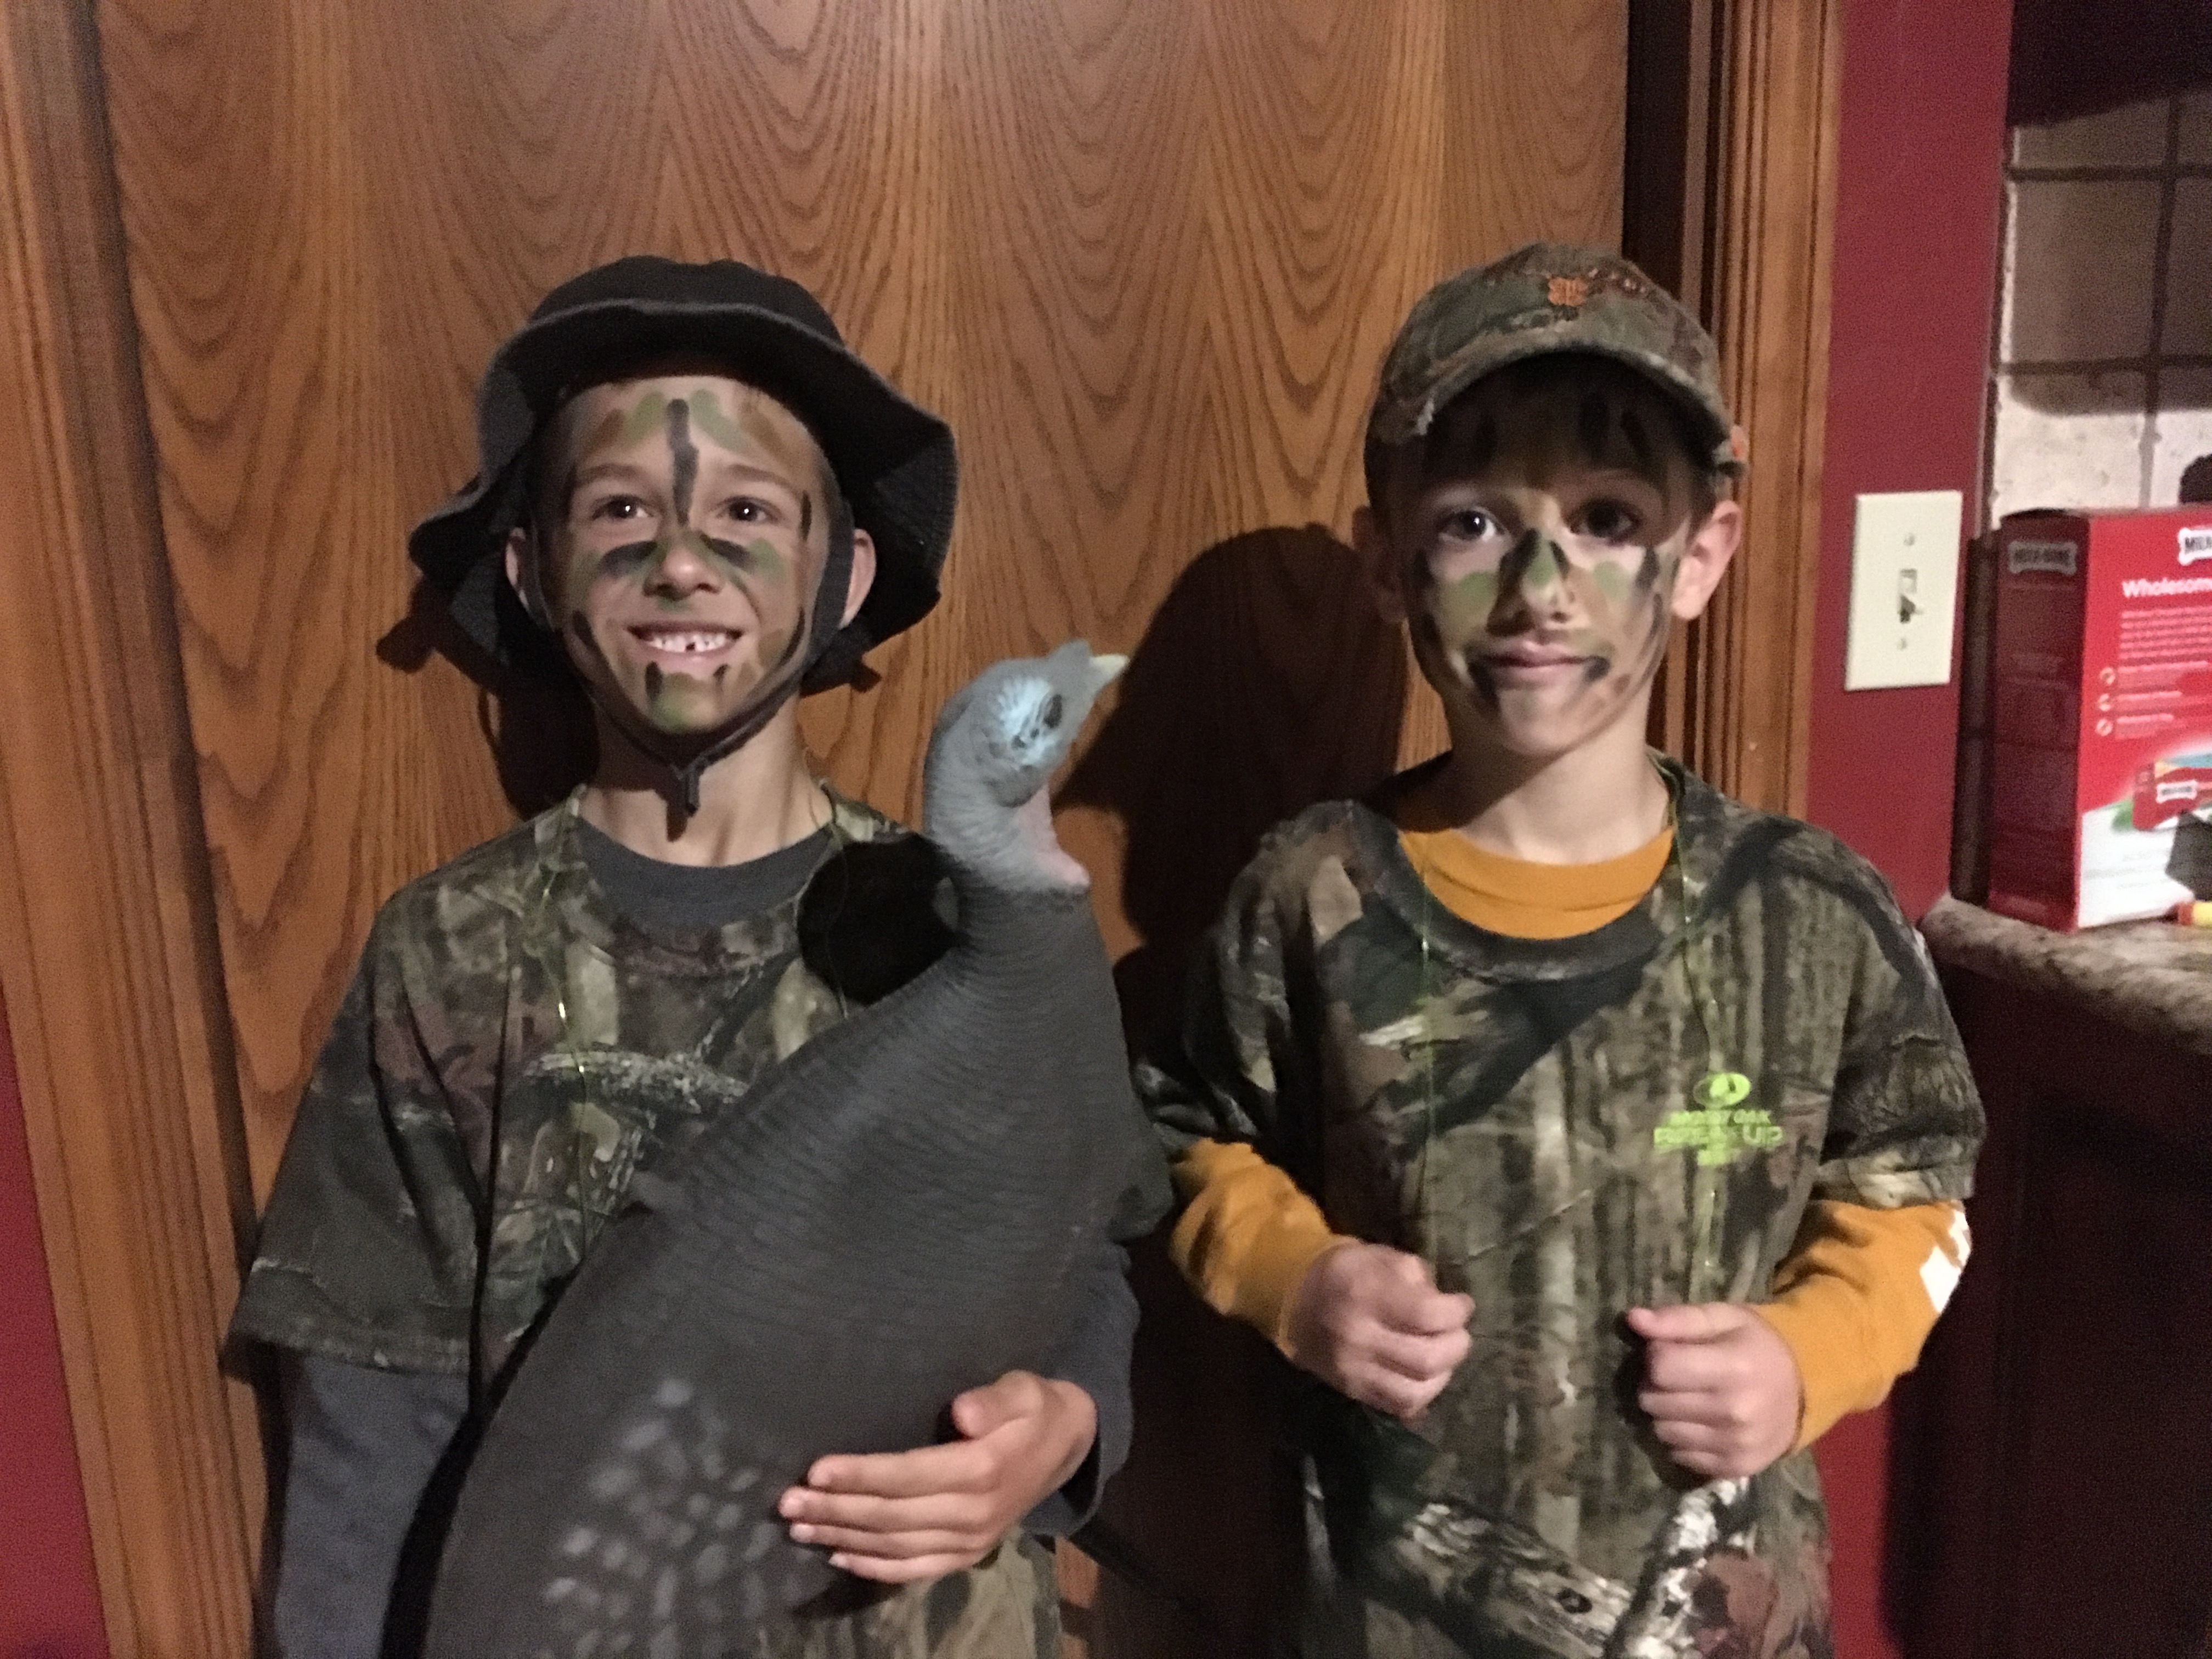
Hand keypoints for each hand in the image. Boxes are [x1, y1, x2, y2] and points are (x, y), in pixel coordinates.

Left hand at [777, 1369, 1095, 1584]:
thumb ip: (993, 1400)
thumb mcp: (1024, 1388)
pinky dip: (875, 1568)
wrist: (1068, 1447)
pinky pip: (915, 1569)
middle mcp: (974, 1513)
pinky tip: (839, 1557)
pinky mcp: (968, 1555)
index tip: (816, 1469)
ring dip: (843, 1537)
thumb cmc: (1035, 1407)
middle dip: (836, 1508)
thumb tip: (961, 1412)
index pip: (910, 1474)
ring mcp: (971, 1541)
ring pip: (895, 1546)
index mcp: (984, 1470)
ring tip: (799, 1526)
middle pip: (892, 1516)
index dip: (862, 1474)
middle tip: (787, 1502)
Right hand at [1284, 1242, 1472, 1421]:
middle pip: (1426, 1359)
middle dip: (1455, 1346)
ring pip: (1415, 1391)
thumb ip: (1417, 1277)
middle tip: (1458, 1332)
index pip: (1426, 1315)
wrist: (1296, 1301)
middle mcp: (1359, 1336)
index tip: (1462, 1304)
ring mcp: (1354, 1369)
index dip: (1456, 1312)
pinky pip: (1398, 1406)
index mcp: (1366, 1294)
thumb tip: (1445, 1304)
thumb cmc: (1347, 1272)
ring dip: (1442, 1375)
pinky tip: (1426, 1377)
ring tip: (1444, 1357)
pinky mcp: (1353, 1390)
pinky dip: (1422, 1395)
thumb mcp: (1380, 1256)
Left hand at [1626, 1302, 1801, 1480]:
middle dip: (1656, 1385)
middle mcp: (1736, 1412)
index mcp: (1734, 1367)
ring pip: (1661, 1431)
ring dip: (1666, 1414)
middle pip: (1655, 1401)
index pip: (1661, 1367)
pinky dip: (1681, 1439)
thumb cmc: (1755, 1345)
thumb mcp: (1723, 1319)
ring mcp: (1736, 1445)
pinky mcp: (1735, 1469)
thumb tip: (1633, 1320)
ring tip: (1689, 1399)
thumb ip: (1678, 1319)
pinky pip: (1679, 1456)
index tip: (1670, 1351)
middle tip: (1679, 1376)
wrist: (1804, 1390)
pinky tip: (1700, 1423)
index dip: (1656, 1355)